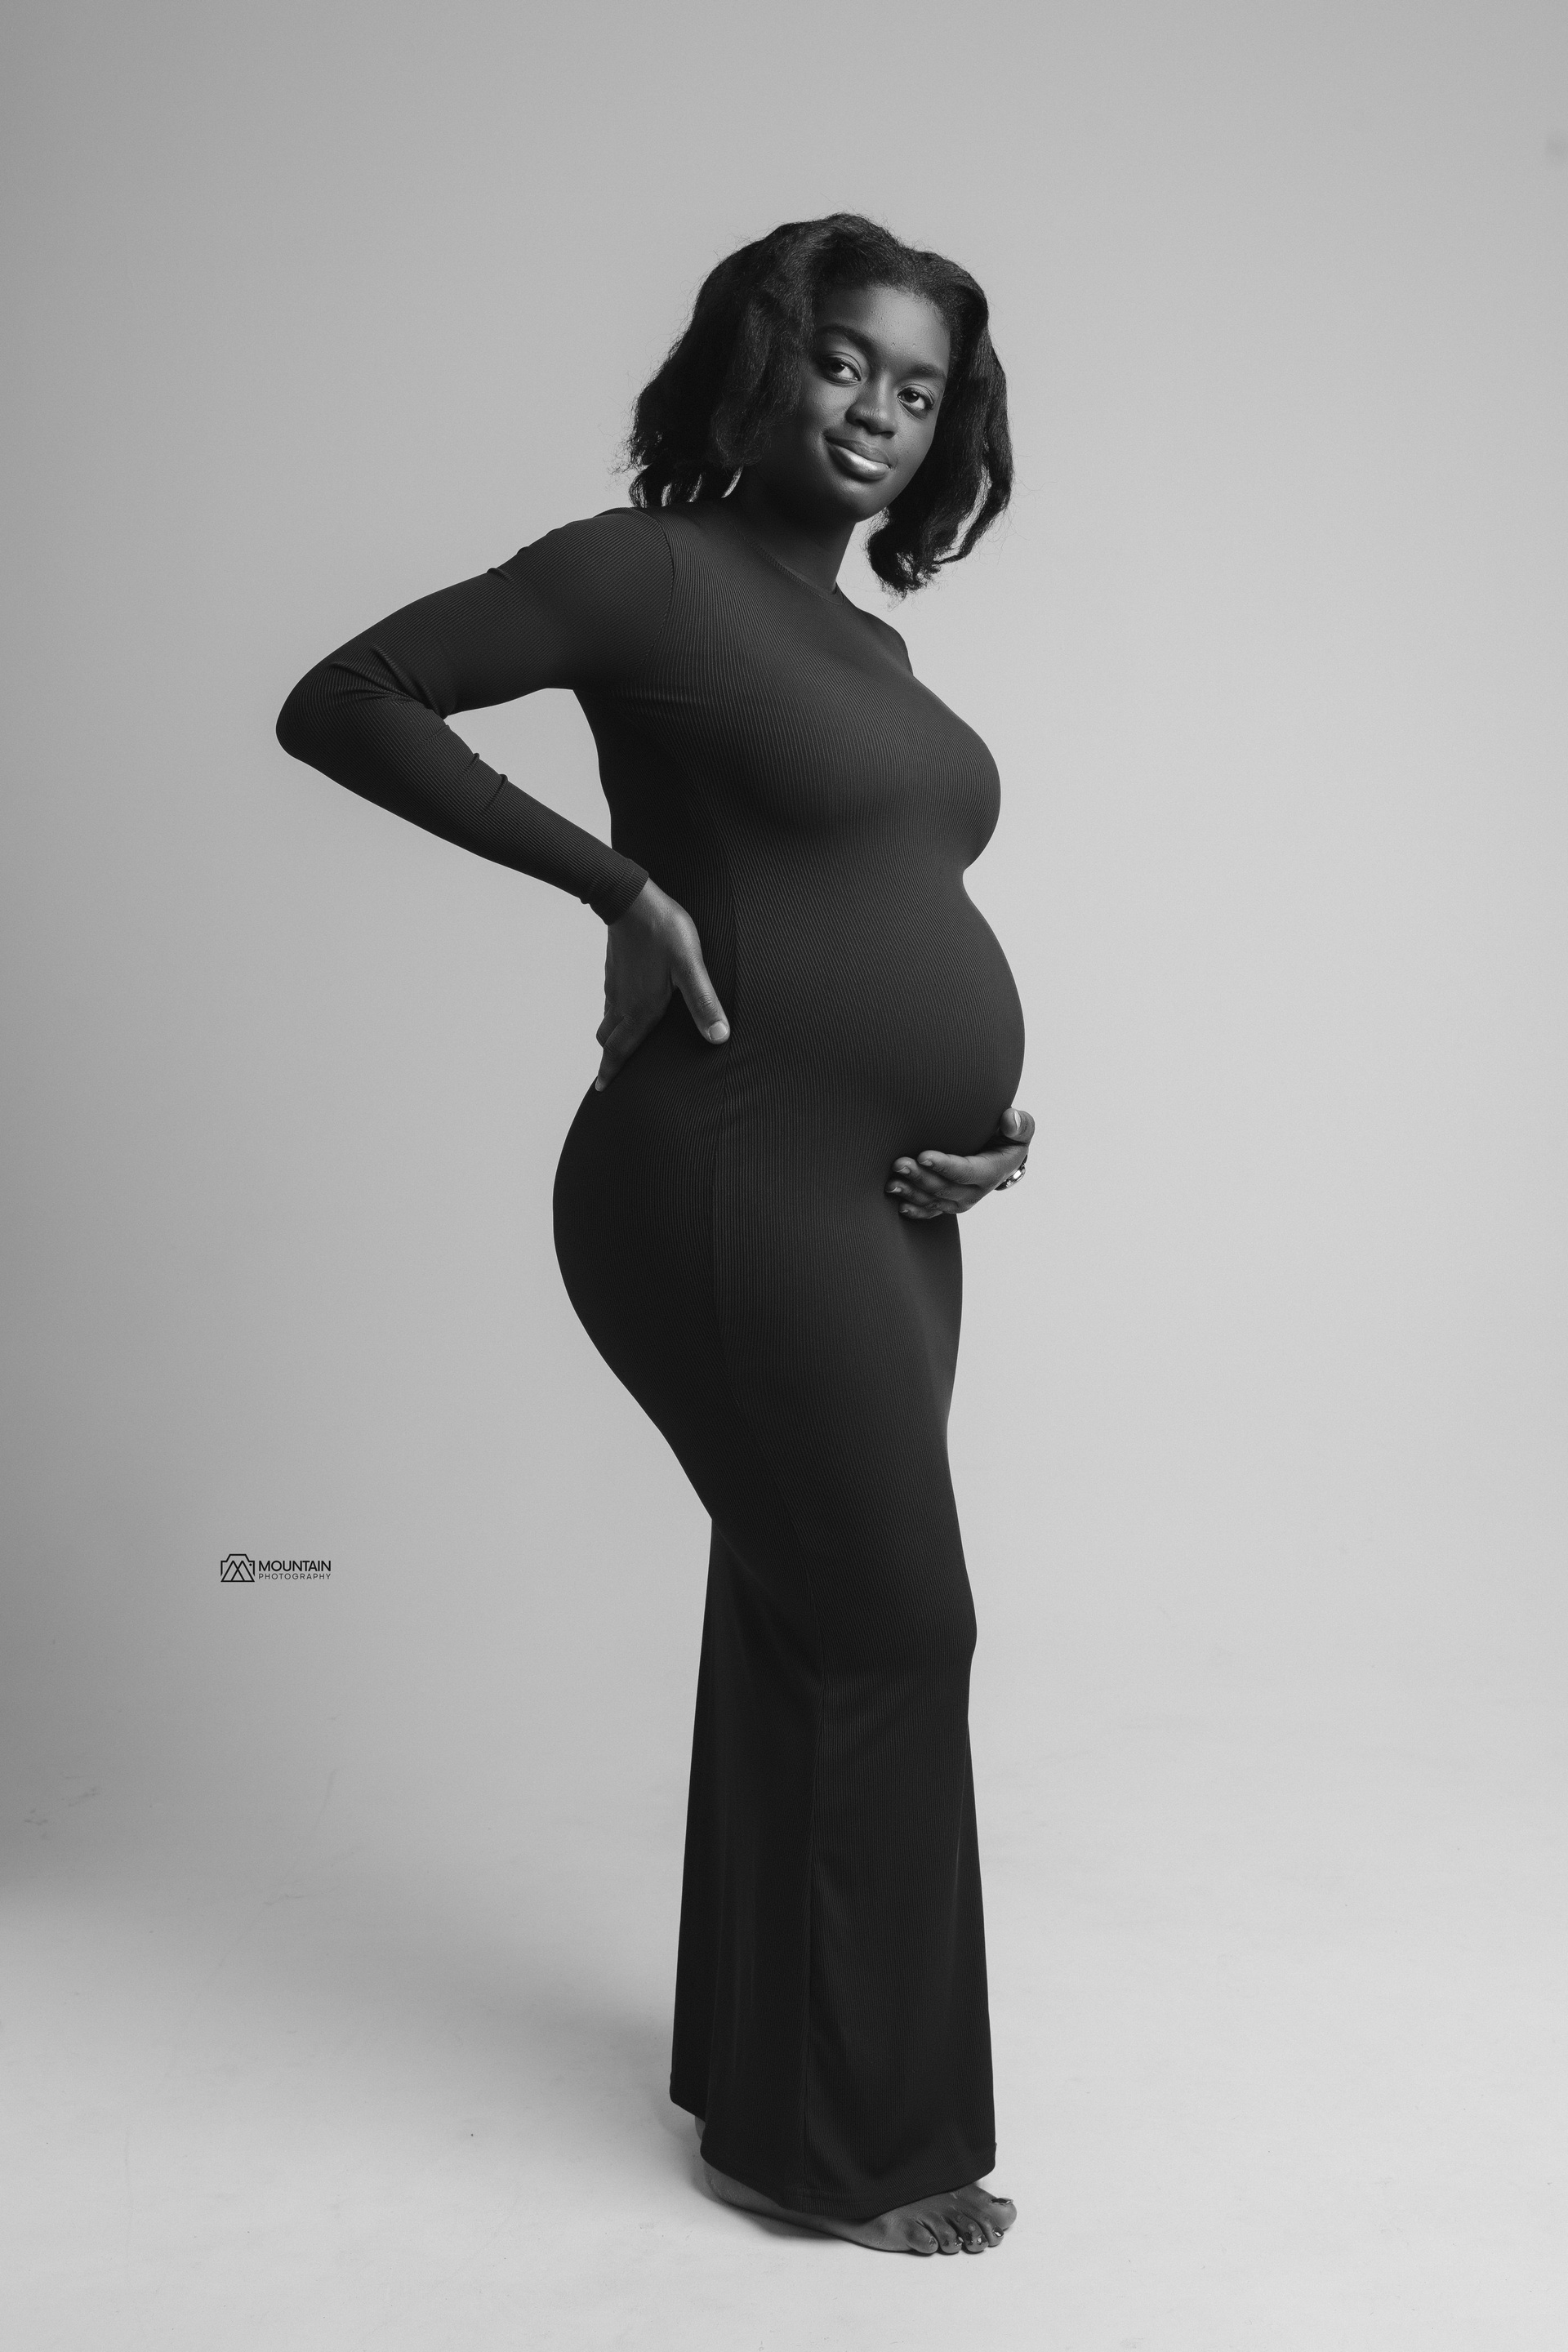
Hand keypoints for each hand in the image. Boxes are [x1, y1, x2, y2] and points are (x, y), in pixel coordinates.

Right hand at [594, 878, 729, 1089]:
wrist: (631, 899)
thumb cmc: (664, 931)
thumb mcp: (690, 967)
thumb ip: (703, 1003)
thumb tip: (719, 1037)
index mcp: (640, 1009)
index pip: (620, 1049)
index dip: (611, 1071)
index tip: (601, 1089)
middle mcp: (623, 1003)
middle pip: (608, 1040)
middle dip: (608, 1060)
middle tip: (608, 1076)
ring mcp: (615, 986)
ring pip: (607, 1021)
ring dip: (610, 1038)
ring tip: (615, 1049)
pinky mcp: (615, 971)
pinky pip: (610, 1003)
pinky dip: (613, 1017)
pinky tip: (625, 1011)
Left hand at [885, 1105, 1034, 1218]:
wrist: (1001, 1157)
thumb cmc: (1008, 1138)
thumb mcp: (1020, 1130)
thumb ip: (1020, 1124)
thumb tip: (1010, 1119)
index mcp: (992, 1172)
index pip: (966, 1172)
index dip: (944, 1166)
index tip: (922, 1155)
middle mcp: (975, 1191)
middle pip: (944, 1189)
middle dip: (920, 1178)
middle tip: (898, 1163)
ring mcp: (961, 1200)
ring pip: (934, 1201)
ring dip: (911, 1194)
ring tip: (891, 1183)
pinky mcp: (949, 1203)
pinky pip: (931, 1211)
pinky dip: (916, 1210)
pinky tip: (899, 1204)